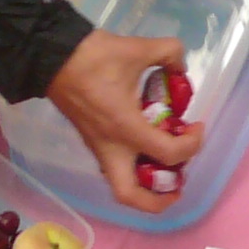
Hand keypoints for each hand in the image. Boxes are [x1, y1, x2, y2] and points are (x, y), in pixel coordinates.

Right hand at [45, 28, 205, 211]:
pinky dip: (135, 167)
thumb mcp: (139, 48)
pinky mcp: (92, 141)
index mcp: (126, 128)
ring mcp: (98, 147)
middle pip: (131, 196)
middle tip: (177, 183)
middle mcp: (111, 147)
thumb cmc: (94, 57)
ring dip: (146, 186)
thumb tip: (180, 65)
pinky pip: (116, 167)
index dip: (192, 145)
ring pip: (121, 185)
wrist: (52, 57)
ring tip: (166, 168)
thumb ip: (170, 52)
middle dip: (158, 200)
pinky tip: (149, 146)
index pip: (167, 153)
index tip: (196, 126)